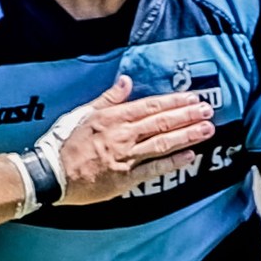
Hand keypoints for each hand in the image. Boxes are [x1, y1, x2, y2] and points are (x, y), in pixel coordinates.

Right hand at [49, 75, 213, 205]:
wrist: (52, 174)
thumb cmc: (64, 143)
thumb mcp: (83, 114)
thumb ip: (108, 98)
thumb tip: (125, 81)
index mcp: (113, 117)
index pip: (150, 106)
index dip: (174, 102)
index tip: (192, 98)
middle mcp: (123, 135)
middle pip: (162, 122)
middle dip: (188, 115)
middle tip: (209, 110)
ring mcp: (126, 157)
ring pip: (162, 143)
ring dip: (187, 135)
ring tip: (207, 129)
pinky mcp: (126, 178)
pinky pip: (154, 169)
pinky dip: (173, 162)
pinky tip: (189, 156)